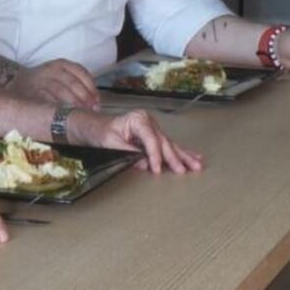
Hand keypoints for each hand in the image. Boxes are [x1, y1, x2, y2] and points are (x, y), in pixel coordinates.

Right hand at [8, 59, 99, 109]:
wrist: (16, 87)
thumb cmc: (44, 85)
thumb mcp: (60, 78)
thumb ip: (77, 85)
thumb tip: (96, 103)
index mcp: (60, 64)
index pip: (80, 72)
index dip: (91, 87)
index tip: (97, 101)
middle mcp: (49, 69)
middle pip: (71, 81)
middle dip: (84, 97)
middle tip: (91, 110)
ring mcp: (38, 80)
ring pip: (59, 89)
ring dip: (72, 103)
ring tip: (79, 114)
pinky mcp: (29, 92)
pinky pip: (45, 99)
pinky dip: (57, 107)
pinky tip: (64, 114)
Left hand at [72, 110, 203, 174]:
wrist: (92, 126)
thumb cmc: (99, 131)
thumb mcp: (110, 142)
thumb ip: (128, 152)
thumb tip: (145, 164)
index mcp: (138, 119)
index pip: (151, 140)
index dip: (155, 156)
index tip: (157, 169)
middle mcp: (148, 121)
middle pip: (164, 142)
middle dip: (175, 158)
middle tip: (185, 170)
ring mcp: (152, 128)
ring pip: (170, 144)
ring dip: (183, 156)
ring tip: (196, 165)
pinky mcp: (153, 135)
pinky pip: (168, 145)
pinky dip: (181, 152)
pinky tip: (194, 156)